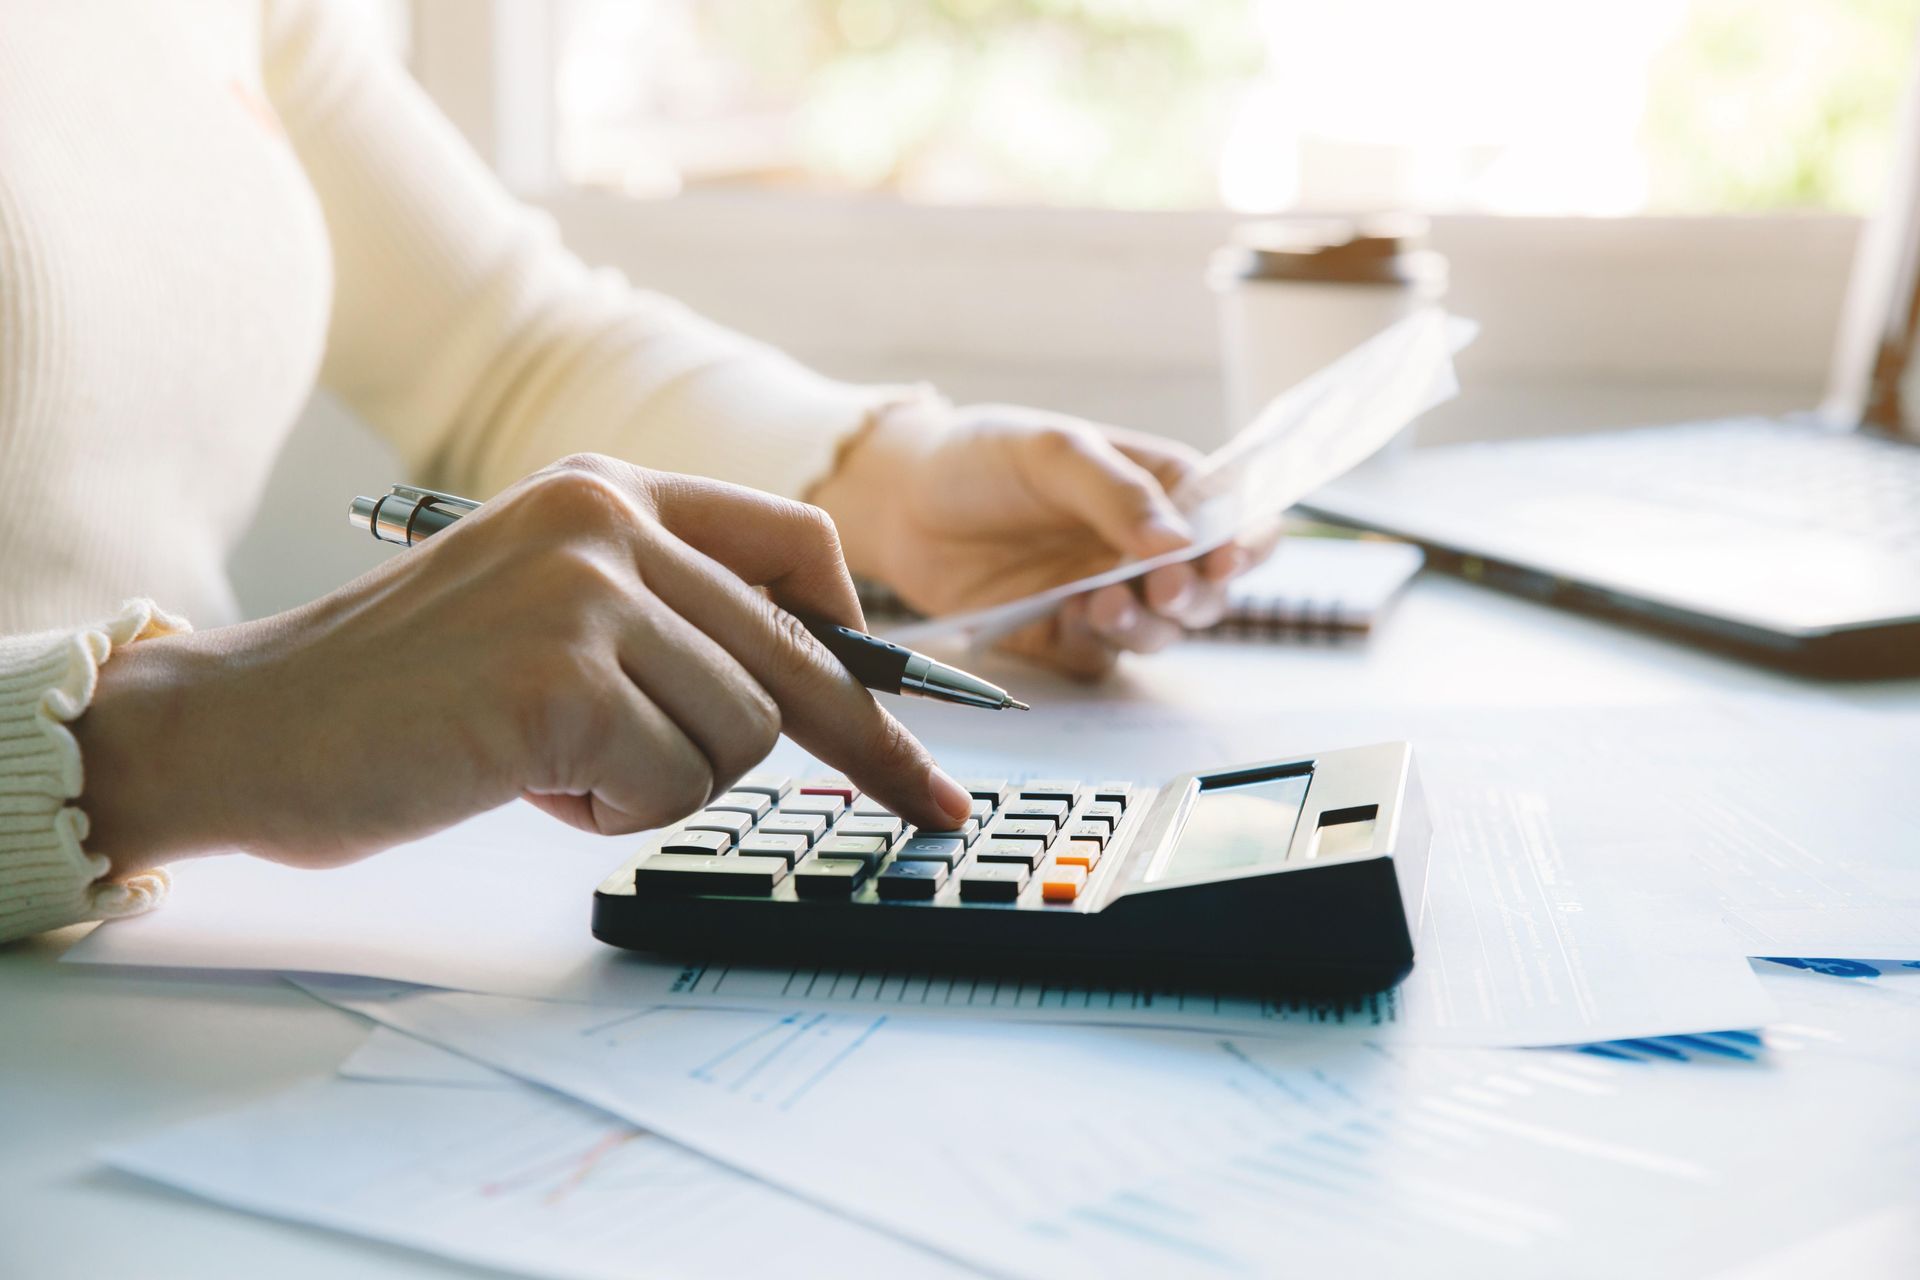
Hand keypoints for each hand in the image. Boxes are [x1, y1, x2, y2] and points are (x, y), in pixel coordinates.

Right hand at [73, 455, 973, 873]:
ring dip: (662, 783)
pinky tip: (524, 780)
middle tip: (933, 809)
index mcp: (609, 487)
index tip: (912, 722)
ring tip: (556, 763)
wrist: (249, 726)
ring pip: (739, 735)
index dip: (865, 648)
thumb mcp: (546, 604)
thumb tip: (814, 679)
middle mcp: (607, 518)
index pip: (796, 549)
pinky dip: (611, 813)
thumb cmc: (402, 690)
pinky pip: (670, 785)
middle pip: (796, 656)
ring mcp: (585, 592)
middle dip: (864, 748)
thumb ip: (664, 614)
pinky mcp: (560, 679)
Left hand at [813, 400, 1274, 677]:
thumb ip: (1117, 494)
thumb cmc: (980, 457)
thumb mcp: (1053, 452)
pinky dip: (1094, 646)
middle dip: (1195, 596)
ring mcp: (1105, 594)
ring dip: (1145, 626)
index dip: (1244, 544)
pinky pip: (1099, 656)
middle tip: (1164, 588)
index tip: (1228, 557)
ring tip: (1103, 601)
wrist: (899, 502)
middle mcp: (1140, 548)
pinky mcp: (1062, 634)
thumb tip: (1180, 541)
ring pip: (1160, 632)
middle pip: (1206, 590)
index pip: (1232, 520)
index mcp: (1160, 491)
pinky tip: (1068, 619)